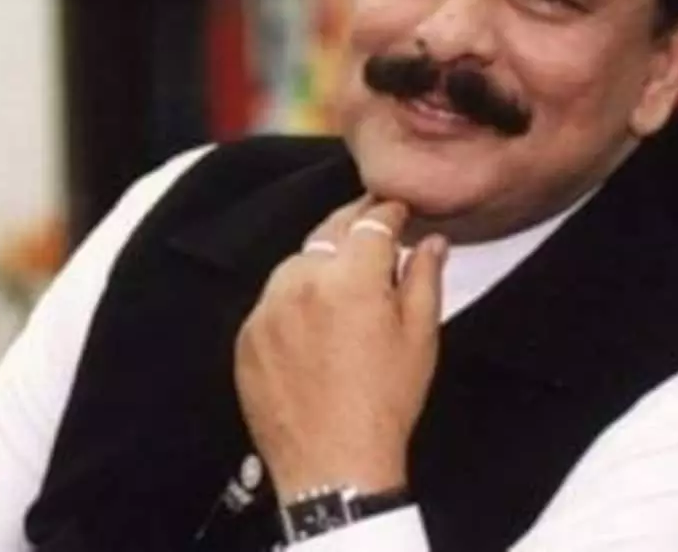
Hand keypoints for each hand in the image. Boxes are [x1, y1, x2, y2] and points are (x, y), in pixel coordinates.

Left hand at [233, 197, 448, 500]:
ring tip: (343, 283)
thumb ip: (423, 279)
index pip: (370, 222)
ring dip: (319, 264)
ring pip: (295, 265)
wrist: (333, 465)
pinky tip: (313, 323)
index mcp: (350, 280)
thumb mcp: (420, 339)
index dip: (387, 212)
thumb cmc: (383, 407)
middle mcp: (301, 284)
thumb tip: (430, 243)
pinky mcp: (247, 336)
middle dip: (352, 225)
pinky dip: (292, 301)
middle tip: (371, 225)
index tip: (396, 211)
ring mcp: (267, 310)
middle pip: (328, 233)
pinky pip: (271, 302)